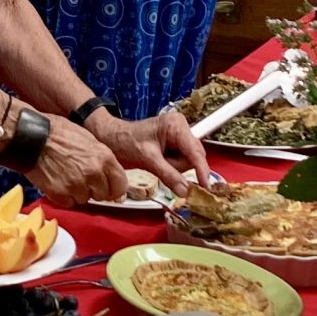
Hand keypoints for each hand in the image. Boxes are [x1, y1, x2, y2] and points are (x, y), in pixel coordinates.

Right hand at [24, 114, 124, 205]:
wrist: (31, 137)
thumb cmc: (58, 133)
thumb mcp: (88, 139)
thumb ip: (102, 159)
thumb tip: (109, 176)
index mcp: (104, 157)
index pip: (120, 186)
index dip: (114, 188)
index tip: (108, 189)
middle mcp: (93, 173)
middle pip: (103, 195)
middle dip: (94, 189)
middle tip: (81, 178)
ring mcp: (77, 185)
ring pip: (84, 199)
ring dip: (77, 192)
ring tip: (66, 176)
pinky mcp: (60, 194)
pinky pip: (69, 203)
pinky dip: (63, 196)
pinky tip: (57, 181)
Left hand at [92, 107, 214, 192]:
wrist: (111, 138)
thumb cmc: (125, 142)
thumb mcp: (147, 160)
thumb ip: (168, 175)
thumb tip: (185, 191)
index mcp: (175, 125)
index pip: (195, 150)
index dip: (201, 169)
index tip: (205, 186)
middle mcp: (180, 127)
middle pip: (193, 156)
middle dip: (178, 166)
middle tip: (159, 165)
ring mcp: (178, 135)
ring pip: (187, 161)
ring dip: (173, 168)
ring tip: (155, 161)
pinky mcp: (174, 144)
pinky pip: (180, 161)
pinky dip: (171, 166)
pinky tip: (158, 162)